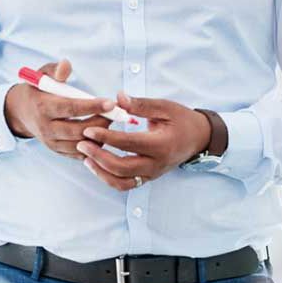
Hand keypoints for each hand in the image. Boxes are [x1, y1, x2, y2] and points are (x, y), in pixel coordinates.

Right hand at [4, 59, 114, 158]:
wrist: (21, 112)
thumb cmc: (37, 90)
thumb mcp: (42, 75)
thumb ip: (55, 69)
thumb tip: (66, 65)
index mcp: (42, 107)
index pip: (70, 109)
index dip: (92, 106)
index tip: (111, 103)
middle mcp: (46, 128)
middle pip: (77, 130)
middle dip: (100, 122)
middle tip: (115, 113)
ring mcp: (51, 143)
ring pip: (81, 145)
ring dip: (99, 135)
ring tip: (110, 121)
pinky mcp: (57, 151)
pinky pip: (79, 154)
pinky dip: (93, 146)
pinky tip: (101, 133)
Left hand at [75, 92, 211, 190]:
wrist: (199, 138)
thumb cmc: (182, 120)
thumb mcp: (164, 107)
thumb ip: (140, 104)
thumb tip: (118, 98)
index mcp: (161, 144)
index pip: (128, 143)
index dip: (106, 137)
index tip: (88, 130)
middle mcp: (156, 164)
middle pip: (122, 167)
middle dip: (98, 157)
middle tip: (82, 143)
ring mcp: (152, 174)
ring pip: (121, 182)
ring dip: (101, 171)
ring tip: (85, 157)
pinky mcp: (148, 178)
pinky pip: (125, 184)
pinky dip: (108, 178)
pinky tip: (96, 165)